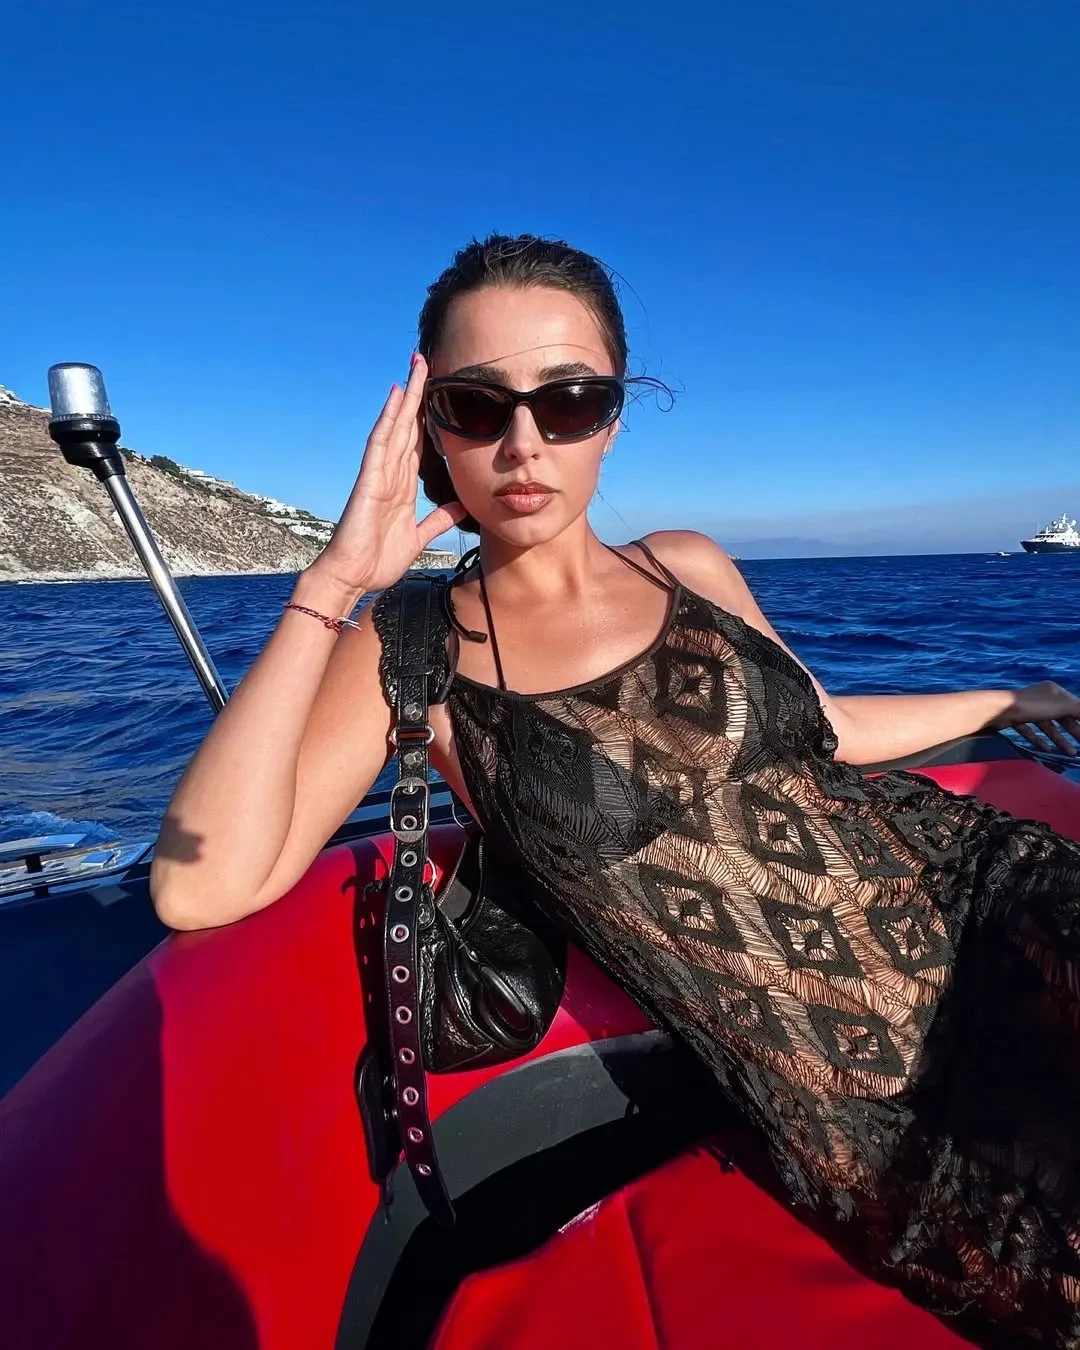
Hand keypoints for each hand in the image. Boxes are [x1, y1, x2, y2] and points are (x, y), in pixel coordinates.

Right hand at [306, 353, 465, 595]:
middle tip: (428, 362)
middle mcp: (390, 474)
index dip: (428, 417)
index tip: (440, 393)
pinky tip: (397, 396)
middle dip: (418, 395)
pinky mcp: (368, 481)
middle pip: (408, 426)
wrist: (352, 578)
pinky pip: (380, 443)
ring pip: (396, 426)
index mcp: (402, 486)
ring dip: (407, 396)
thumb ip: (437, 519)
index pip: (418, 444)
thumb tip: (461, 505)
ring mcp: (378, 474)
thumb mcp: (418, 538)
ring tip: (417, 366)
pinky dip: (389, 419)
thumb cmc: (377, 561)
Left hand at [992, 681, 1079, 756]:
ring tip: (1070, 754)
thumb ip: (1079, 709)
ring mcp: (1027, 708)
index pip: (1073, 707)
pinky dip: (1039, 740)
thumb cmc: (1034, 705)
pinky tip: (1047, 750)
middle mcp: (1041, 698)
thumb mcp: (1063, 706)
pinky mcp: (1015, 719)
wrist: (998, 708)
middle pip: (1061, 717)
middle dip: (1074, 732)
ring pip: (1047, 726)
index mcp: (1053, 691)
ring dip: (1060, 740)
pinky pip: (1030, 730)